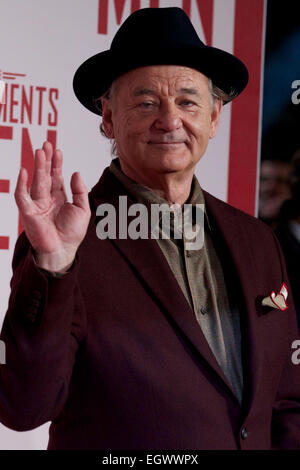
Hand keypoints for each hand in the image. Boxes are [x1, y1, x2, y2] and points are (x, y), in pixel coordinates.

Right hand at [14, 141, 90, 271]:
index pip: (56, 176)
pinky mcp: (28, 212)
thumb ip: (80, 191)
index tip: (58, 151)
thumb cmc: (72, 233)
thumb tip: (76, 172)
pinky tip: (24, 171)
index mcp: (59, 197)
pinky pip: (21, 196)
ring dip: (37, 166)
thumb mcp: (83, 209)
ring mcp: (36, 204)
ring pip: (36, 181)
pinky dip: (21, 184)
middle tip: (47, 144)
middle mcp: (47, 199)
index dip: (57, 163)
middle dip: (46, 160)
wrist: (63, 250)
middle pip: (45, 175)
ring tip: (40, 151)